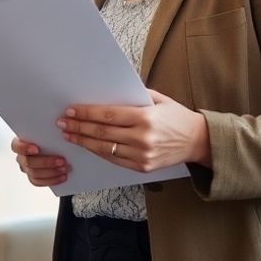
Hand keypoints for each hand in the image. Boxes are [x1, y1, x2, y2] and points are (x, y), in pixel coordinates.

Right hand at [10, 136, 69, 186]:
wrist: (56, 149)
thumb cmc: (49, 138)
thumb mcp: (47, 133)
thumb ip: (46, 133)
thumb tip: (56, 129)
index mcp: (20, 143)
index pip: (16, 146)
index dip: (25, 148)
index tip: (36, 149)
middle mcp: (21, 156)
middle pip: (28, 162)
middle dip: (46, 162)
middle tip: (61, 161)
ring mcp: (26, 168)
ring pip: (34, 173)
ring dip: (51, 172)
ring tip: (65, 169)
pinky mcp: (33, 178)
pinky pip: (39, 182)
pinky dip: (52, 180)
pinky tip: (63, 176)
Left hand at [57, 89, 210, 171]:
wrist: (198, 141)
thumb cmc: (177, 117)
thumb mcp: (158, 99)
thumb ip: (134, 96)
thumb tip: (106, 92)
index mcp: (145, 118)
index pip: (107, 115)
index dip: (86, 113)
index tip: (71, 110)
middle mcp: (142, 138)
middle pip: (101, 133)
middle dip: (78, 127)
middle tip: (62, 123)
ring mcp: (142, 156)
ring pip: (104, 149)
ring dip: (83, 141)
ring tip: (68, 135)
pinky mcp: (142, 168)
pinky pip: (114, 160)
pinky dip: (98, 152)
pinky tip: (86, 146)